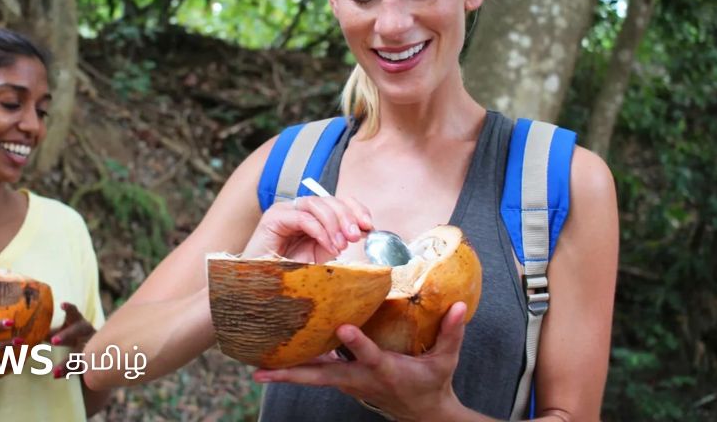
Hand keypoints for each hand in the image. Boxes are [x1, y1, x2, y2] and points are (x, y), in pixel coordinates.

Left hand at [49, 302, 96, 378]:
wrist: (98, 352)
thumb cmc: (74, 337)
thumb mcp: (63, 332)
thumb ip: (49, 333)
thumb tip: (26, 334)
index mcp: (79, 322)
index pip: (75, 313)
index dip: (70, 309)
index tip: (62, 305)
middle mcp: (87, 333)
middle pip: (80, 330)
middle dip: (67, 335)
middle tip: (53, 341)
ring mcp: (92, 347)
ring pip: (82, 353)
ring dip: (69, 361)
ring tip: (55, 371)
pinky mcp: (92, 361)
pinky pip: (80, 366)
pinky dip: (68, 371)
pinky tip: (56, 374)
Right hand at [242, 195, 373, 262]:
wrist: (261, 288)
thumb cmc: (289, 274)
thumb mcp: (322, 257)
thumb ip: (339, 241)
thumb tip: (364, 231)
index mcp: (312, 215)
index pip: (338, 201)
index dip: (356, 209)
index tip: (370, 225)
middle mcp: (298, 209)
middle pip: (329, 200)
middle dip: (347, 216)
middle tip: (356, 236)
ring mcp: (284, 211)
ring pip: (317, 205)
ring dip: (335, 224)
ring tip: (342, 246)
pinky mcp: (273, 219)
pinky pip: (303, 218)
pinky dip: (320, 231)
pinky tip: (330, 247)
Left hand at [252, 303, 469, 421]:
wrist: (423, 414)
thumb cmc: (433, 383)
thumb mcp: (446, 360)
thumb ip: (451, 332)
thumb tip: (460, 304)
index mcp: (384, 371)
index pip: (368, 356)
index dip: (356, 343)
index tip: (342, 327)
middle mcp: (359, 380)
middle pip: (321, 377)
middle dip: (291, 374)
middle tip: (260, 371)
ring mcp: (348, 383)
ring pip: (312, 377)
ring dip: (285, 372)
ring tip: (256, 365)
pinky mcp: (344, 381)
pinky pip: (316, 371)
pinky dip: (298, 364)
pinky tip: (278, 352)